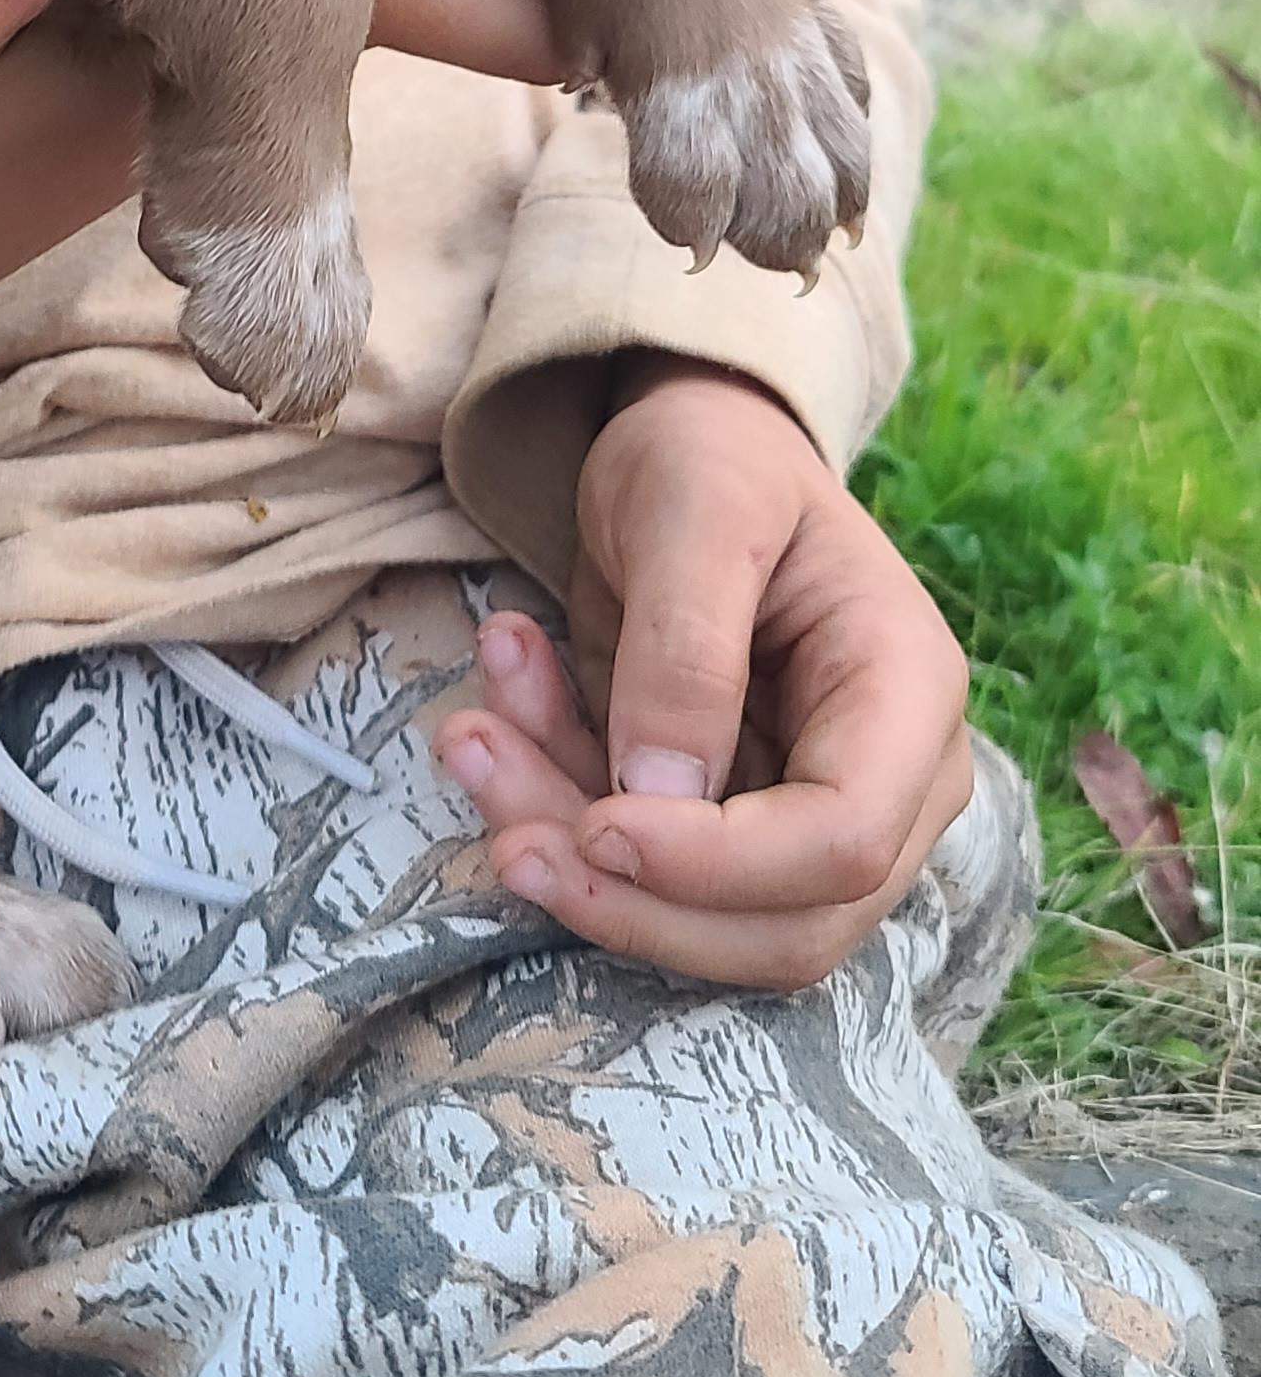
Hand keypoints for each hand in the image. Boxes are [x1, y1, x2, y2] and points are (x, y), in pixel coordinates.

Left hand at [435, 361, 971, 987]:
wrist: (694, 449)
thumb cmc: (717, 458)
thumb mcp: (696, 509)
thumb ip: (685, 650)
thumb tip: (661, 801)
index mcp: (907, 694)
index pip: (843, 842)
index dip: (716, 865)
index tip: (594, 824)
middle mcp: (885, 781)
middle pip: (780, 926)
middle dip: (627, 895)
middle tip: (499, 830)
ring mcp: (811, 819)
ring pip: (697, 920)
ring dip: (568, 848)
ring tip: (470, 735)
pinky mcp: (730, 829)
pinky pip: (640, 870)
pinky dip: (554, 804)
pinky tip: (501, 701)